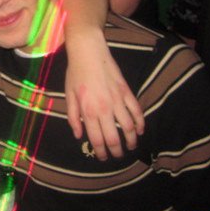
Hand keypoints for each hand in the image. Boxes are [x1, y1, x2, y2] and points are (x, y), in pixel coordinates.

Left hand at [65, 28, 144, 160]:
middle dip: (117, 151)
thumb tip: (78, 135)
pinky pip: (137, 111)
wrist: (88, 52)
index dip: (101, 152)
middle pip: (114, 138)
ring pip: (129, 127)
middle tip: (117, 156)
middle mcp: (104, 109)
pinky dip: (140, 123)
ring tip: (131, 146)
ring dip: (131, 140)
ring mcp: (118, 101)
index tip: (102, 157)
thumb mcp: (69, 95)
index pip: (97, 139)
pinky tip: (140, 130)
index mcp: (88, 111)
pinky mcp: (127, 92)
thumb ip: (73, 117)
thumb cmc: (76, 73)